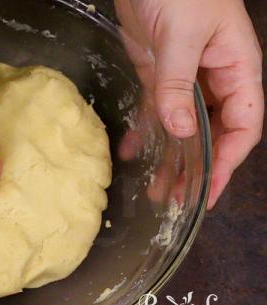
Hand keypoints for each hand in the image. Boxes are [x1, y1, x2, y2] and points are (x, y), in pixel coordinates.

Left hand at [116, 0, 263, 208]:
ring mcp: (185, 76)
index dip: (229, 160)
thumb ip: (178, 84)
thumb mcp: (181, 36)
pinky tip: (132, 149)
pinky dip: (146, 129)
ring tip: (154, 187)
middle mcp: (214, 78)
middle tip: (175, 197)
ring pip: (183, 126)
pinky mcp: (157, 71)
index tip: (209, 189)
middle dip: (197, 166)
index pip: (243, 125)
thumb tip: (182, 131)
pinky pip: (157, 108)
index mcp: (237, 69)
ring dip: (171, 155)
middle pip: (212, 132)